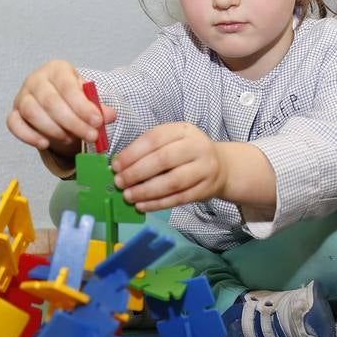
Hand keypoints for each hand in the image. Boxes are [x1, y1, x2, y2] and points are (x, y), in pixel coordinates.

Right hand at [7, 60, 115, 154]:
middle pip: (50, 101)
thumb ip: (99, 107)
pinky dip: (29, 136)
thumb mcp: (88, 99)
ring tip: (71, 139)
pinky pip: (14, 124)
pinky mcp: (14, 113)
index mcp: (57, 70)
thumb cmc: (73, 98)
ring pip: (32, 112)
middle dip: (73, 122)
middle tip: (90, 136)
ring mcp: (22, 96)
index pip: (68, 87)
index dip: (82, 106)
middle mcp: (36, 80)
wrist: (56, 100)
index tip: (97, 122)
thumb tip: (110, 115)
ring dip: (53, 130)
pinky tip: (45, 144)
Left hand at [111, 122, 227, 211]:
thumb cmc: (187, 154)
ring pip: (172, 182)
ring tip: (128, 196)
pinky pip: (179, 198)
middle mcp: (197, 146)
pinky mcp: (206, 189)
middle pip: (163, 160)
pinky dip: (158, 204)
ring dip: (146, 191)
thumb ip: (149, 150)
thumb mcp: (172, 141)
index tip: (115, 166)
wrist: (221, 167)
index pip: (154, 139)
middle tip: (120, 182)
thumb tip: (120, 166)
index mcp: (184, 130)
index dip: (132, 153)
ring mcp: (205, 168)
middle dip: (136, 173)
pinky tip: (142, 206)